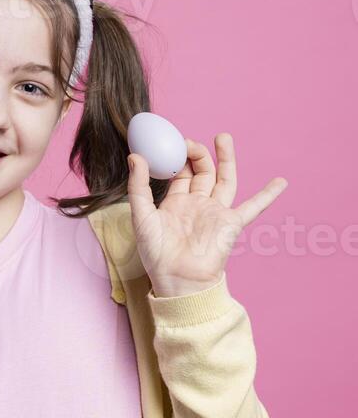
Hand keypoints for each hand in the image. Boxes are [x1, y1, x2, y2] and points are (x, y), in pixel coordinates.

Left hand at [127, 133, 287, 296]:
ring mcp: (216, 213)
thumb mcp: (141, 216)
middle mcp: (198, 205)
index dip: (178, 158)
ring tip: (224, 137)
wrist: (177, 280)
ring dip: (226, 159)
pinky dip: (267, 195)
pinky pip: (253, 207)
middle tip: (190, 142)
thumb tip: (136, 156)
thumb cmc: (156, 254)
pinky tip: (281, 182)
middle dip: (198, 154)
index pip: (181, 173)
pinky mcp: (231, 224)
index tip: (173, 144)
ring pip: (225, 180)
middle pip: (203, 172)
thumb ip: (139, 186)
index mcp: (176, 203)